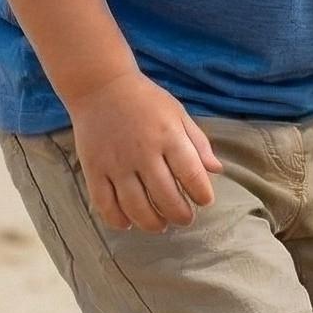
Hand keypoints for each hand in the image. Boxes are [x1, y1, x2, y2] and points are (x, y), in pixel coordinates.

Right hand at [67, 70, 222, 231]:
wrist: (101, 86)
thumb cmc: (146, 100)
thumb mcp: (179, 114)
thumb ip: (199, 143)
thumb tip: (217, 170)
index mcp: (169, 137)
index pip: (191, 175)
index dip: (202, 194)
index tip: (205, 201)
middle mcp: (143, 153)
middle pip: (165, 196)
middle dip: (180, 214)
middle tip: (185, 219)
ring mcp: (116, 163)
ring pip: (135, 205)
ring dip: (151, 222)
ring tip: (161, 225)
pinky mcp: (94, 168)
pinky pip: (104, 202)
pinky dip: (116, 218)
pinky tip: (127, 224)